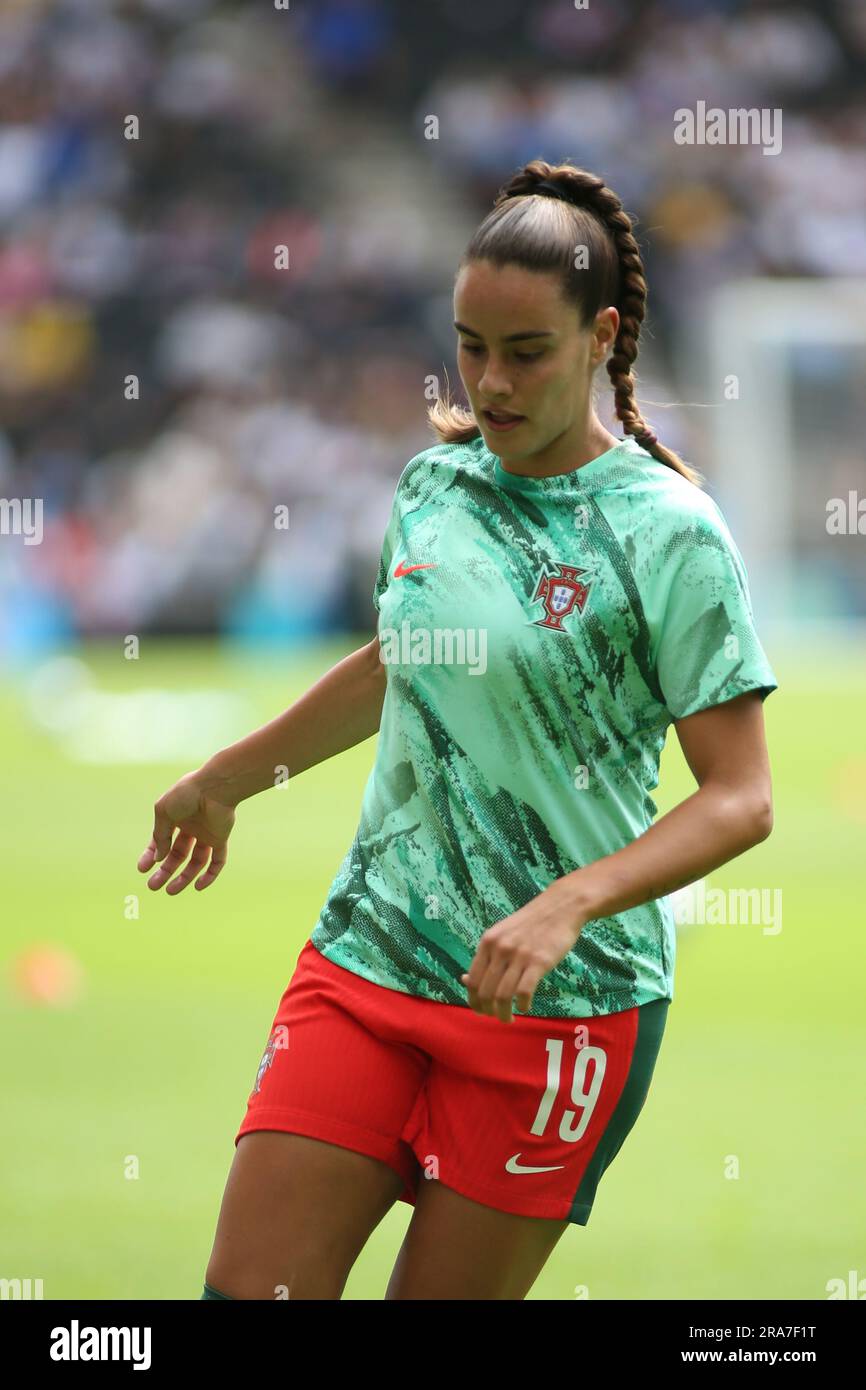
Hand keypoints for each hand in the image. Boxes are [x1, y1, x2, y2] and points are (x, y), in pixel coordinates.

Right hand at [137, 770, 236, 893]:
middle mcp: (191, 827)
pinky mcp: (220, 839)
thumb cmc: (186, 794)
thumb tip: (158, 858)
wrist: (215, 787)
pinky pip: (217, 861)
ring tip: (170, 892)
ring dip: (184, 878)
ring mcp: (206, 834)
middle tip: (153, 886)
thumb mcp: (164, 812)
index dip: (151, 855)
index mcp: (175, 817)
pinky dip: (209, 875)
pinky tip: (198, 887)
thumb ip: (160, 835)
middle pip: (177, 855)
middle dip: (165, 871)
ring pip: (196, 862)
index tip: (142, 869)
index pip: (161, 841)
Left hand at [460, 886, 587, 1022]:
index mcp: (487, 942)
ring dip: (504, 1014)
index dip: (474, 1001)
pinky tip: (525, 1006)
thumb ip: (487, 957)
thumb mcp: (502, 935)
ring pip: (502, 996)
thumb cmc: (531, 924)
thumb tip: (465, 981)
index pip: (472, 981)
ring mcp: (519, 955)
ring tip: (509, 1019)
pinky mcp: (539, 961)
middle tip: (498, 1018)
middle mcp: (500, 949)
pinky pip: (524, 992)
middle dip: (488, 1012)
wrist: (560, 907)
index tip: (481, 1011)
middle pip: (485, 992)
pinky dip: (522, 1005)